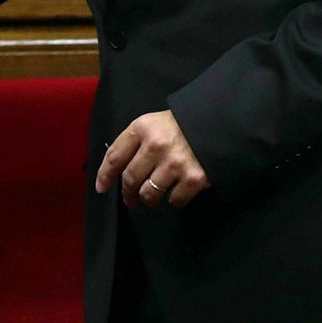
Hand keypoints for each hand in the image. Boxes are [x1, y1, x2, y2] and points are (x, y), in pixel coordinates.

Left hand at [94, 110, 209, 208]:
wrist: (220, 123)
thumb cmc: (182, 124)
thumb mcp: (154, 122)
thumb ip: (136, 141)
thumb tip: (117, 169)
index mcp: (142, 128)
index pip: (114, 156)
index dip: (104, 175)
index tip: (101, 188)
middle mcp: (155, 145)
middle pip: (130, 179)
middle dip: (127, 193)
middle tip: (129, 200)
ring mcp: (175, 163)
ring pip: (148, 194)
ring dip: (148, 199)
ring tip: (151, 198)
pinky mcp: (194, 178)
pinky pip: (174, 200)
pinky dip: (173, 200)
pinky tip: (175, 192)